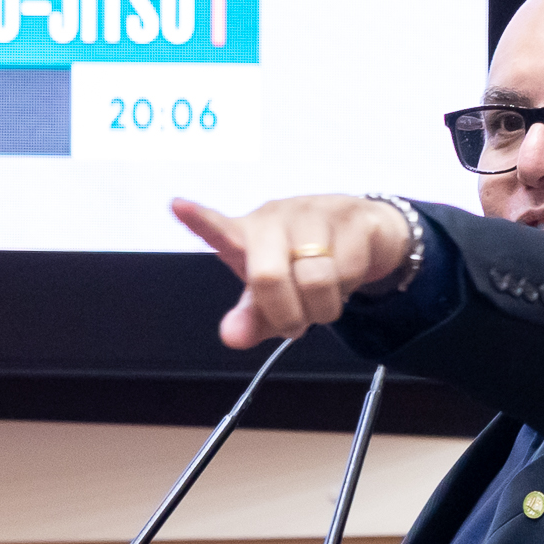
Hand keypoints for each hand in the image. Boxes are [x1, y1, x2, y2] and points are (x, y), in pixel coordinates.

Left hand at [171, 195, 412, 349]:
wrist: (365, 233)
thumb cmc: (304, 264)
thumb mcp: (273, 298)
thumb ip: (251, 319)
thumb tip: (232, 337)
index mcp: (247, 236)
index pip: (218, 229)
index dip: (199, 220)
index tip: (178, 206)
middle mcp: (276, 218)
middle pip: (268, 276)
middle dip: (286, 315)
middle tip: (295, 324)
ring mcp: (314, 213)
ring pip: (316, 279)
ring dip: (322, 308)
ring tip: (322, 301)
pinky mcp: (352, 217)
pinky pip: (350, 271)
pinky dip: (349, 290)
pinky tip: (345, 279)